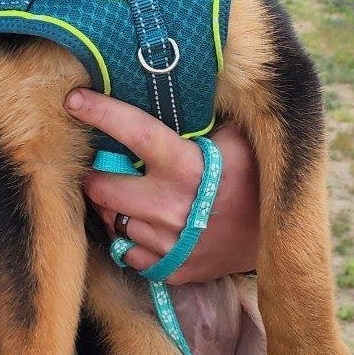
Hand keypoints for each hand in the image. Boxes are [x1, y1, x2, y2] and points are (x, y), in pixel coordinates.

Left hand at [64, 89, 259, 283]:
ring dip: (111, 205)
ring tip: (127, 192)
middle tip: (101, 163)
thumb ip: (206, 117)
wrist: (279, 237)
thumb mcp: (237, 140)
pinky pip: (128, 253)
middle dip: (95, 172)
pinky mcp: (171, 269)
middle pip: (103, 186)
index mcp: (188, 167)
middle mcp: (171, 207)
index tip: (74, 99)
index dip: (102, 113)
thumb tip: (176, 85)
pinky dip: (128, 236)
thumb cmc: (254, 178)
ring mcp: (169, 243)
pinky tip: (142, 222)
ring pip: (112, 220)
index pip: (135, 133)